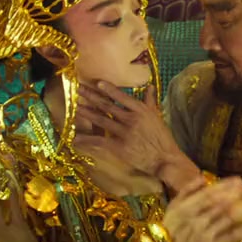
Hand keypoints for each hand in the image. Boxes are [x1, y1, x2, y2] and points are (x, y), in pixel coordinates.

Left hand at [76, 82, 202, 193]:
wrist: (165, 158)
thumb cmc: (162, 138)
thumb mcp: (157, 116)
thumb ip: (150, 101)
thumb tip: (150, 86)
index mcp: (141, 110)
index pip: (122, 96)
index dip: (109, 89)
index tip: (97, 83)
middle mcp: (131, 119)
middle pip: (107, 105)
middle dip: (91, 96)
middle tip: (79, 89)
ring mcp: (124, 133)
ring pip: (101, 120)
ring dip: (87, 113)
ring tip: (76, 107)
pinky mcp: (119, 147)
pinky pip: (100, 141)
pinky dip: (87, 139)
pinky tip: (76, 138)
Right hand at [162, 178, 241, 241]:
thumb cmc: (168, 228)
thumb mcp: (172, 207)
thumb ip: (186, 191)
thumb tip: (202, 176)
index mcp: (185, 207)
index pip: (208, 194)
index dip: (225, 186)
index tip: (239, 180)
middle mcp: (195, 219)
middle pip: (220, 205)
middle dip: (238, 195)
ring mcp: (203, 234)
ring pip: (226, 219)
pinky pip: (228, 238)